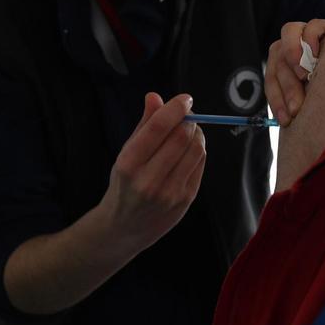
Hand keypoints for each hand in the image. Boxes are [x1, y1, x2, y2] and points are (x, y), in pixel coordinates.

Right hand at [98, 93, 205, 250]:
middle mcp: (149, 180)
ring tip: (188, 131)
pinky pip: (200, 164)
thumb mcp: (126, 153)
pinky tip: (188, 150)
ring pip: (196, 150)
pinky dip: (198, 150)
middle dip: (189, 120)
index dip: (175, 108)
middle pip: (182, 137)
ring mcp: (169, 192)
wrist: (124, 228)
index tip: (185, 99)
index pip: (158, 128)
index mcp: (129, 164)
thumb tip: (155, 96)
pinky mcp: (185, 199)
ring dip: (197, 134)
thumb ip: (144, 125)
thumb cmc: (124, 184)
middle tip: (186, 114)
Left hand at [266, 19, 324, 125]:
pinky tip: (317, 58)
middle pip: (279, 58)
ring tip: (304, 75)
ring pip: (289, 31)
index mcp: (285, 64)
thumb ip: (303, 102)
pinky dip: (310, 38)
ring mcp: (308, 34)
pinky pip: (313, 26)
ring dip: (292, 53)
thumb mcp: (317, 97)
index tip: (286, 120)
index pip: (272, 78)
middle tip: (298, 108)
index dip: (276, 100)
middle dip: (287, 87)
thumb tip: (287, 122)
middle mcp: (293, 46)